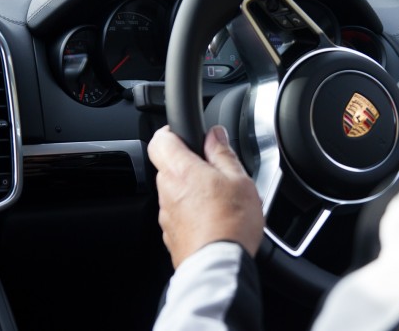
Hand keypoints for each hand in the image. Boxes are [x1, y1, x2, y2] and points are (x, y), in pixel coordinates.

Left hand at [148, 125, 263, 267]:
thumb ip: (223, 153)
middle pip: (169, 167)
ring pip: (175, 192)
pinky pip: (179, 215)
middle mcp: (167, 191)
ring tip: (220, 200)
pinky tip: (214, 219)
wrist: (219, 266)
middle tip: (215, 170)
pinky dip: (192, 213)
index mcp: (181, 171)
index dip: (171, 133)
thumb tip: (215, 134)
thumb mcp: (239, 179)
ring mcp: (167, 215)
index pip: (159, 140)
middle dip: (189, 164)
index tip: (186, 134)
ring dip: (192, 191)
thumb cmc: (231, 223)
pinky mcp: (171, 236)